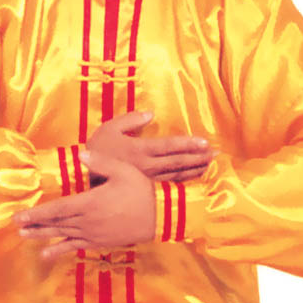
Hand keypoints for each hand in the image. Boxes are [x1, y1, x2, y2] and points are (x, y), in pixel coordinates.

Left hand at [13, 150, 154, 261]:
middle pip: (55, 223)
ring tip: (24, 237)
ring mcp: (93, 234)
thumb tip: (80, 154)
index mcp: (90, 202)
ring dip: (42, 236)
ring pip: (62, 235)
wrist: (160, 216)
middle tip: (15, 226)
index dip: (36, 213)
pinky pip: (75, 247)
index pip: (57, 209)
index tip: (18, 216)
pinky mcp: (99, 242)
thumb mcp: (123, 170)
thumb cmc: (142, 191)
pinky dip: (59, 250)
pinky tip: (46, 254)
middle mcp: (88, 221)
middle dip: (34, 225)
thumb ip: (100, 162)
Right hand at [87, 111, 218, 183]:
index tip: (205, 142)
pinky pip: (170, 185)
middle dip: (200, 157)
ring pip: (177, 174)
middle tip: (218, 154)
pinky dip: (185, 181)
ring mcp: (148, 179)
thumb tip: (150, 113)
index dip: (189, 144)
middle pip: (179, 162)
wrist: (83, 178)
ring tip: (212, 164)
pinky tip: (196, 177)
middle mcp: (147, 166)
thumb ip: (130, 119)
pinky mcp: (146, 188)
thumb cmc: (97, 149)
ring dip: (196, 169)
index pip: (170, 146)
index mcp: (140, 150)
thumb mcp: (109, 128)